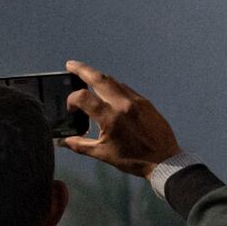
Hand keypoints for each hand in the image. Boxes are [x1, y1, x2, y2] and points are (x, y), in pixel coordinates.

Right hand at [61, 63, 181, 176]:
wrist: (164, 161)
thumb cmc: (133, 160)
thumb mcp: (103, 154)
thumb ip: (80, 145)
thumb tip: (62, 141)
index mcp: (110, 118)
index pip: (84, 97)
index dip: (72, 100)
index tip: (71, 108)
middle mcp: (123, 105)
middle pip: (99, 78)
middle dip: (82, 69)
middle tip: (71, 64)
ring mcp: (136, 101)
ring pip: (113, 81)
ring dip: (99, 78)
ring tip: (88, 78)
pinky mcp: (145, 102)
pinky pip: (125, 88)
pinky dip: (113, 87)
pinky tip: (108, 92)